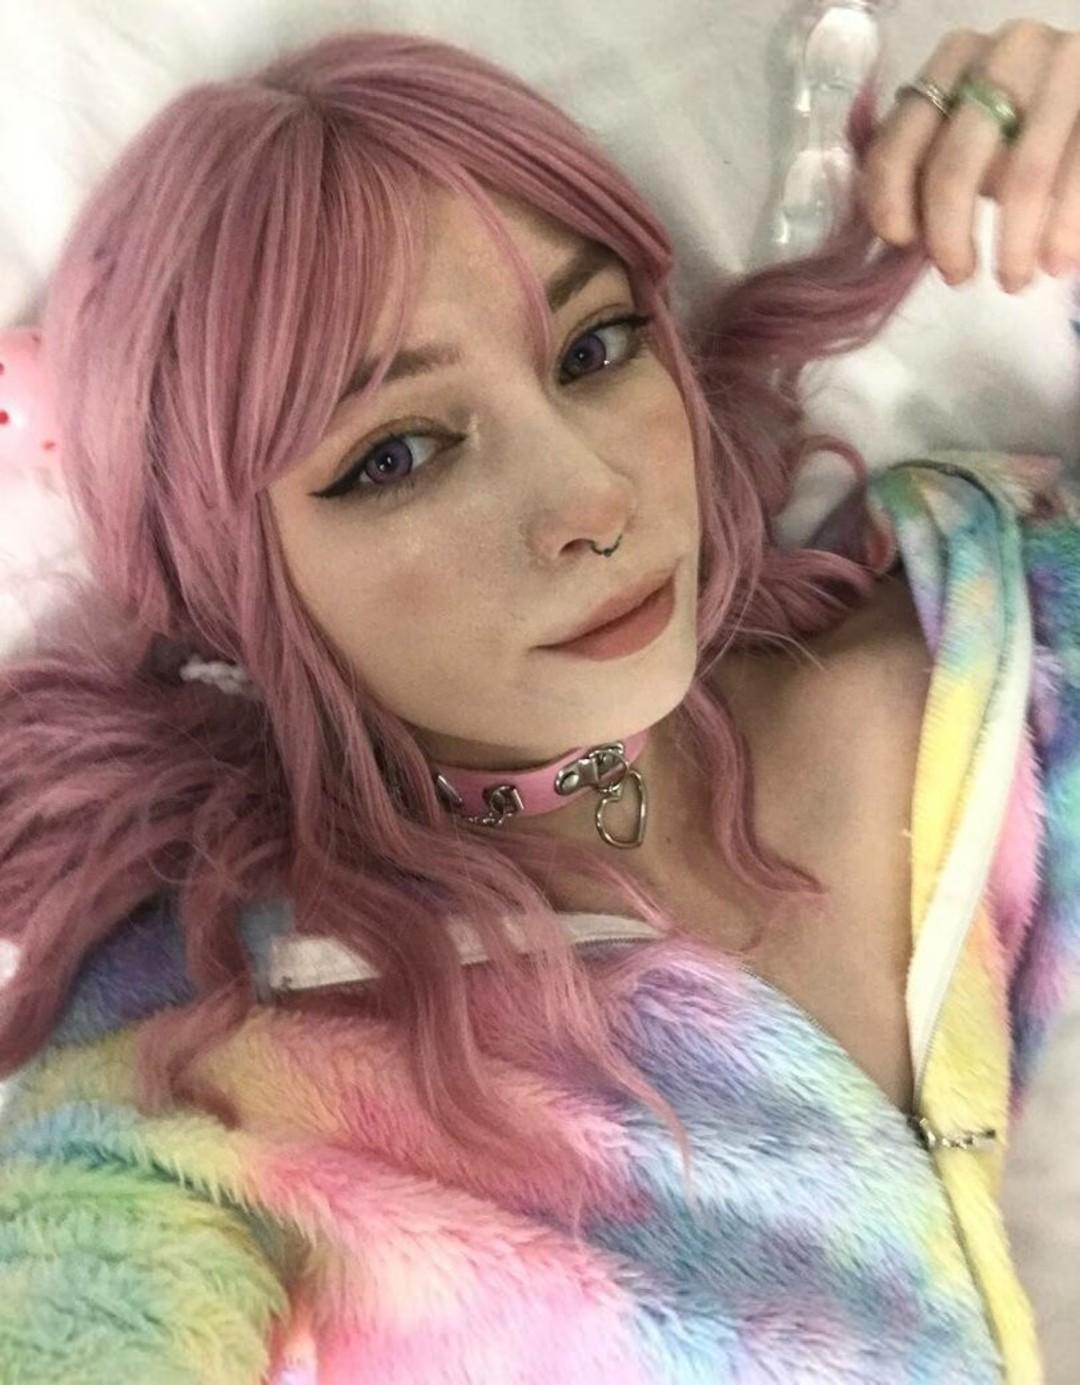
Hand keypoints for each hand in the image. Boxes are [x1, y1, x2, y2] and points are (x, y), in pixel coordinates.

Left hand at [858, 20, 1079, 292]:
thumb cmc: (1014, 132)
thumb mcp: (962, 140)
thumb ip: (922, 170)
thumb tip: (898, 233)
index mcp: (954, 60)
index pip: (903, 134)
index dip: (891, 197)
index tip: (903, 243)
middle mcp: (1007, 53)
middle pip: (956, 163)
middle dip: (950, 236)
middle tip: (957, 276)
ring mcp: (1064, 68)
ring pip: (1025, 176)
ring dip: (1014, 245)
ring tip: (1013, 282)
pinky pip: (1078, 175)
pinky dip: (1063, 230)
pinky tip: (1056, 263)